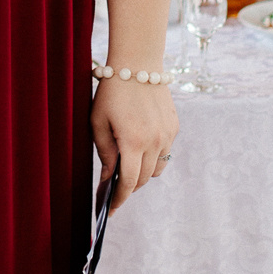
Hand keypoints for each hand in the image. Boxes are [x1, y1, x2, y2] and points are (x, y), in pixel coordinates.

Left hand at [91, 78, 177, 209]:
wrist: (137, 63)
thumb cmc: (111, 92)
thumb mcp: (98, 122)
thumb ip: (104, 153)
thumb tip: (108, 178)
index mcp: (133, 141)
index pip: (129, 182)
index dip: (119, 199)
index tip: (110, 210)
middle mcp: (155, 141)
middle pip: (143, 178)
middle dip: (129, 187)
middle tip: (114, 187)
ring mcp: (167, 135)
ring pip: (157, 169)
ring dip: (143, 173)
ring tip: (127, 167)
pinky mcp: (174, 127)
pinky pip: (164, 153)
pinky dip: (153, 157)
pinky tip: (140, 148)